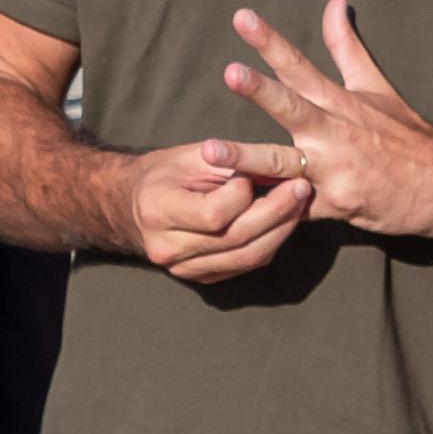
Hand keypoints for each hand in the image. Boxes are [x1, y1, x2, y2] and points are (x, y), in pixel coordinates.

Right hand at [124, 137, 311, 282]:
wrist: (131, 206)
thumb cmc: (163, 174)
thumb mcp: (190, 156)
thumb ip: (232, 161)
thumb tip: (279, 167)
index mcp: (157, 211)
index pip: (214, 214)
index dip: (242, 194)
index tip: (253, 172)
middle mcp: (167, 247)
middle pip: (236, 239)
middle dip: (277, 211)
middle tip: (301, 188)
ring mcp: (182, 268)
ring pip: (247, 257)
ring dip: (281, 230)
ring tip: (298, 204)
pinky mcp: (199, 277)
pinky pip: (245, 265)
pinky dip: (269, 243)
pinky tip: (280, 222)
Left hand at [216, 0, 432, 242]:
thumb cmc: (406, 136)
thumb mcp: (376, 87)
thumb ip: (346, 47)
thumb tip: (334, 1)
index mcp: (341, 103)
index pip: (300, 66)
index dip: (270, 42)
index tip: (242, 18)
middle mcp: (335, 133)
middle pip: (293, 107)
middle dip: (261, 91)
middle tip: (230, 72)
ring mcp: (334, 171)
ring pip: (284, 163)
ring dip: (246, 158)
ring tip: (209, 151)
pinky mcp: (334, 206)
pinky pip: (293, 209)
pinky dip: (266, 209)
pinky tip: (231, 212)